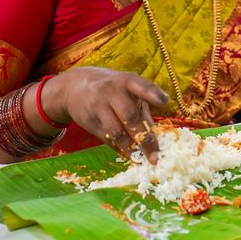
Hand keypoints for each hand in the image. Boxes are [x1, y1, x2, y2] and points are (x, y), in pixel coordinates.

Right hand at [46, 67, 168, 162]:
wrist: (76, 87)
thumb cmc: (113, 90)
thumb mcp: (128, 90)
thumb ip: (143, 108)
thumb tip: (159, 135)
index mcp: (127, 80)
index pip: (141, 86)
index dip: (152, 94)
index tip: (164, 102)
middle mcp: (111, 91)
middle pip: (129, 116)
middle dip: (144, 137)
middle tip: (155, 156)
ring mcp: (97, 106)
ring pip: (115, 131)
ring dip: (131, 148)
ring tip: (143, 159)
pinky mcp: (88, 120)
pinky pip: (106, 138)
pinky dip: (119, 148)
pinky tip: (129, 155)